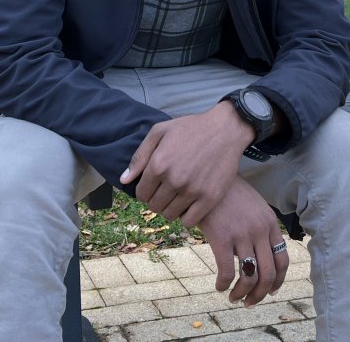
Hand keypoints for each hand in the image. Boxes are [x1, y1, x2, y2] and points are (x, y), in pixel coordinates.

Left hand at [120, 102, 253, 225]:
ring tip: (176, 196)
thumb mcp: (159, 132)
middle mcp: (174, 180)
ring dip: (170, 208)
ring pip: (170, 215)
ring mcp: (192, 190)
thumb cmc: (191, 128)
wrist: (225, 129)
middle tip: (166, 190)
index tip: (154, 185)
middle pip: (154, 206)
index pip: (141, 194)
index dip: (145, 191)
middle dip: (156, 199)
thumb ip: (139, 156)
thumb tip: (124, 180)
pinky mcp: (210, 198)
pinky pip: (189, 221)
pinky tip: (189, 204)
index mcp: (159, 164)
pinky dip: (186, 216)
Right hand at [198, 176, 289, 306]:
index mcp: (270, 223)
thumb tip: (260, 253)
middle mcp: (260, 230)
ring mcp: (242, 234)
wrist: (207, 176)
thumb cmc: (228, 192)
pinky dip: (224, 284)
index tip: (269, 291)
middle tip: (249, 302)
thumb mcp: (253, 204)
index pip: (282, 260)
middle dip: (260, 294)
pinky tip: (219, 286)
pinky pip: (227, 271)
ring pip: (249, 277)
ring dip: (241, 293)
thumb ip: (260, 226)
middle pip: (268, 273)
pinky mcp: (222, 237)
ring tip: (233, 297)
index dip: (277, 281)